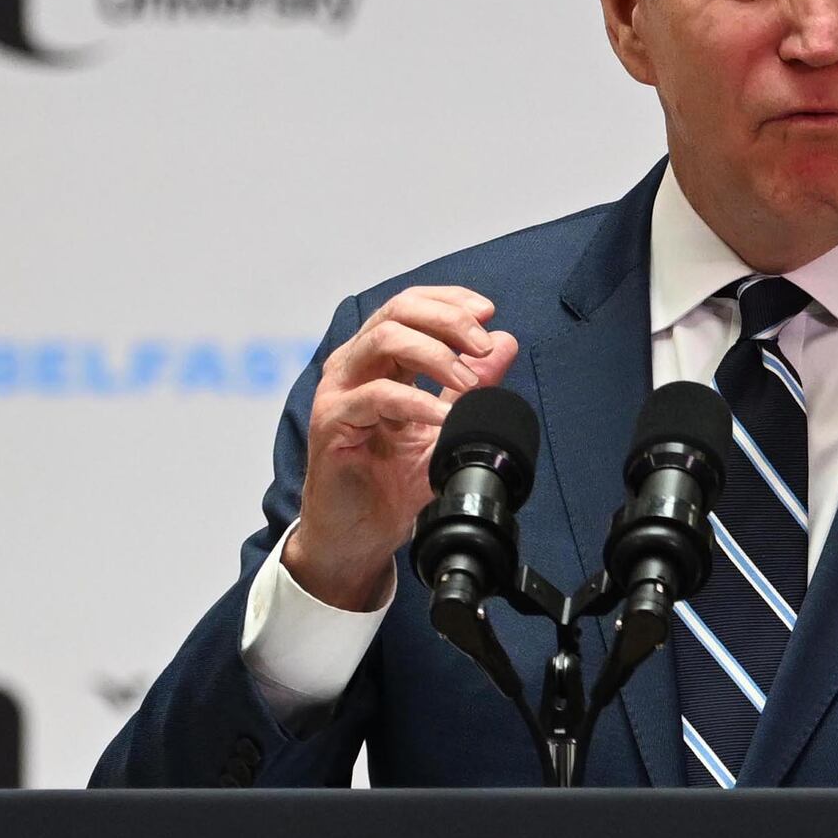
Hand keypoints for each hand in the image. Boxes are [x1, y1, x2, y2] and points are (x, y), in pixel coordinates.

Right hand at [280, 286, 518, 610]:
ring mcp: (340, 392)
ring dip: (435, 353)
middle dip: (448, 320)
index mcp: (378, 360)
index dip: (449, 301)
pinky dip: (416, 402)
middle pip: (397, 312)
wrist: (360, 536)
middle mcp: (354, 367)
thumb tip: (505, 343)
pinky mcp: (332, 423)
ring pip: (383, 341)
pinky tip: (443, 418)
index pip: (410, 306)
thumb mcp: (446, 428)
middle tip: (483, 344)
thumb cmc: (392, 483)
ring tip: (469, 380)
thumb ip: (471, 386)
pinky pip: (375, 396)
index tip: (488, 313)